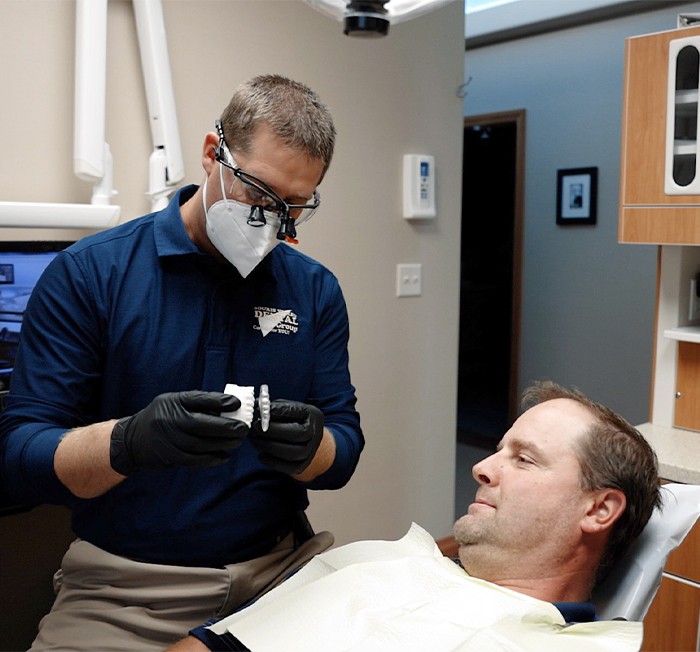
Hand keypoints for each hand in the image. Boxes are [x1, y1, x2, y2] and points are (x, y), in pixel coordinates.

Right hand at [110, 391, 248, 474]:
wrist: (133, 439)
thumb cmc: (162, 416)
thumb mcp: (175, 401)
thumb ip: (199, 402)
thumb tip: (229, 406)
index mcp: (173, 402)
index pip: (198, 400)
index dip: (219, 402)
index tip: (237, 403)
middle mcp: (170, 420)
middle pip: (202, 425)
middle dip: (227, 427)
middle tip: (244, 429)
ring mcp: (169, 440)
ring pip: (201, 444)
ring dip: (223, 444)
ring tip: (238, 441)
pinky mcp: (170, 457)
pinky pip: (195, 459)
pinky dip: (212, 458)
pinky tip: (225, 455)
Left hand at [250, 399, 323, 474]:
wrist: (310, 442)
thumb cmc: (295, 422)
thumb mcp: (289, 410)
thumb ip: (276, 408)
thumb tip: (257, 407)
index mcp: (312, 415)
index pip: (296, 411)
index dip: (277, 410)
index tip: (260, 409)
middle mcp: (315, 433)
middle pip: (297, 434)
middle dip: (273, 431)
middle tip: (255, 427)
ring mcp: (310, 452)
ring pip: (291, 453)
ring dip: (269, 446)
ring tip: (256, 440)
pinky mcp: (302, 466)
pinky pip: (287, 467)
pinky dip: (271, 461)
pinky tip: (261, 454)